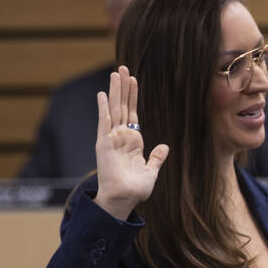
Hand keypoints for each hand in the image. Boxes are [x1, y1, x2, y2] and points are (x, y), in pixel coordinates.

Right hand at [93, 66, 168, 220]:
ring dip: (115, 91)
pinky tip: (102, 94)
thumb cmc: (135, 189)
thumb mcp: (150, 171)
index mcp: (132, 141)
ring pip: (114, 109)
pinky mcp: (104, 144)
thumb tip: (164, 147)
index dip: (133, 96)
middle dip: (123, 87)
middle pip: (123, 106)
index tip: (133, 80)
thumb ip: (156, 158)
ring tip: (115, 73)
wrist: (124, 199)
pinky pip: (104, 122)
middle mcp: (121, 137)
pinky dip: (103, 108)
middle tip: (122, 67)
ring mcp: (111, 139)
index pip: (132, 113)